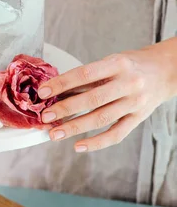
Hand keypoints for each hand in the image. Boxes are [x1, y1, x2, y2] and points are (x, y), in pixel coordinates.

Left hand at [39, 38, 176, 152]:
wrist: (165, 71)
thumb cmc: (132, 65)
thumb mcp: (111, 61)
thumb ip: (89, 76)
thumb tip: (58, 90)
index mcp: (118, 64)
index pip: (84, 74)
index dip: (62, 84)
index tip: (43, 92)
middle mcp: (128, 83)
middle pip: (92, 99)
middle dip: (65, 109)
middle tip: (45, 117)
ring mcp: (135, 102)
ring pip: (101, 119)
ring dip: (75, 128)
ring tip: (55, 134)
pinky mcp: (139, 118)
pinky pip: (116, 134)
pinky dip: (96, 142)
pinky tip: (79, 145)